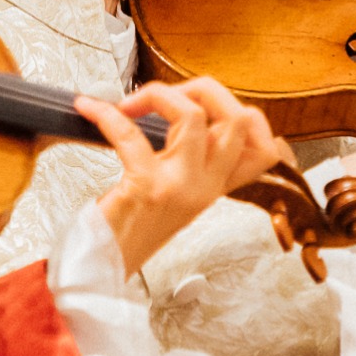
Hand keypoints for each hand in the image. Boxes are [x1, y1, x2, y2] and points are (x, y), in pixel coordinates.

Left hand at [82, 78, 288, 272]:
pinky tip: (91, 110)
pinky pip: (130, 134)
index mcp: (216, 187)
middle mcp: (206, 186)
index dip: (244, 113)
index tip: (204, 104)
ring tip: (131, 103)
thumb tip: (180, 110)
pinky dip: (106, 115)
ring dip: (159, 94)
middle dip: (201, 88)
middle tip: (165, 95)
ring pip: (194, 115)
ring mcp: (180, 186)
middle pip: (237, 117)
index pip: (264, 147)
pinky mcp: (147, 187)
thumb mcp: (176, 196)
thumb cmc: (132, 229)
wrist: (106, 267)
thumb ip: (190, 160)